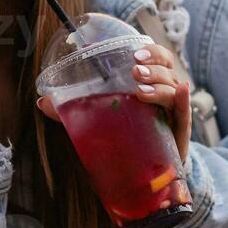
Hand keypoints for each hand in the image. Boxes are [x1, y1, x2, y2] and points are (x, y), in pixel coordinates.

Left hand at [37, 41, 191, 161]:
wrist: (150, 174)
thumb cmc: (128, 136)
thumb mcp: (105, 120)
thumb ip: (77, 110)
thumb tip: (42, 103)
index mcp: (151, 85)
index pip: (159, 59)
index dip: (150, 52)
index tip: (133, 53)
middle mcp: (166, 95)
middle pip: (167, 70)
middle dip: (152, 67)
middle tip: (134, 72)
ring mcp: (174, 114)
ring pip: (172, 91)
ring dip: (159, 86)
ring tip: (140, 90)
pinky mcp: (179, 134)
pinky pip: (185, 114)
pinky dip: (185, 101)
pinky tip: (182, 91)